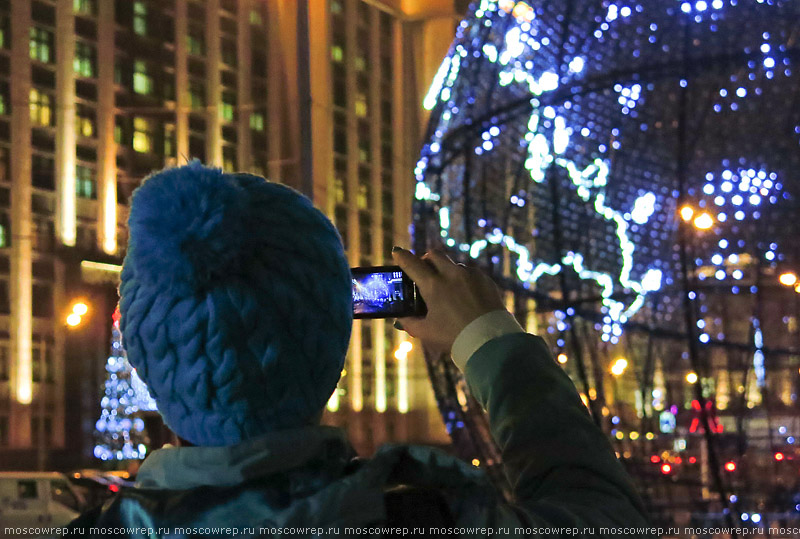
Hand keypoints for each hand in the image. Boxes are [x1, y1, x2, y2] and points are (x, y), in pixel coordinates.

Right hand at [391, 246, 506, 356]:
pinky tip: (466, 296)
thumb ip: (410, 323)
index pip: (412, 264)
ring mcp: (471, 275)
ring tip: (448, 291)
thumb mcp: (427, 332)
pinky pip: (470, 274)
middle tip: (424, 271)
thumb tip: (400, 319)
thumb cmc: (454, 337)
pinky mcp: (485, 280)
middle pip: (434, 254)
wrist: (489, 341)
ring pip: (453, 265)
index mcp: (434, 286)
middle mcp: (452, 274)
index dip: (402, 257)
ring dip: (446, 272)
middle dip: (426, 260)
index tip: (397, 252)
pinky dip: (464, 281)